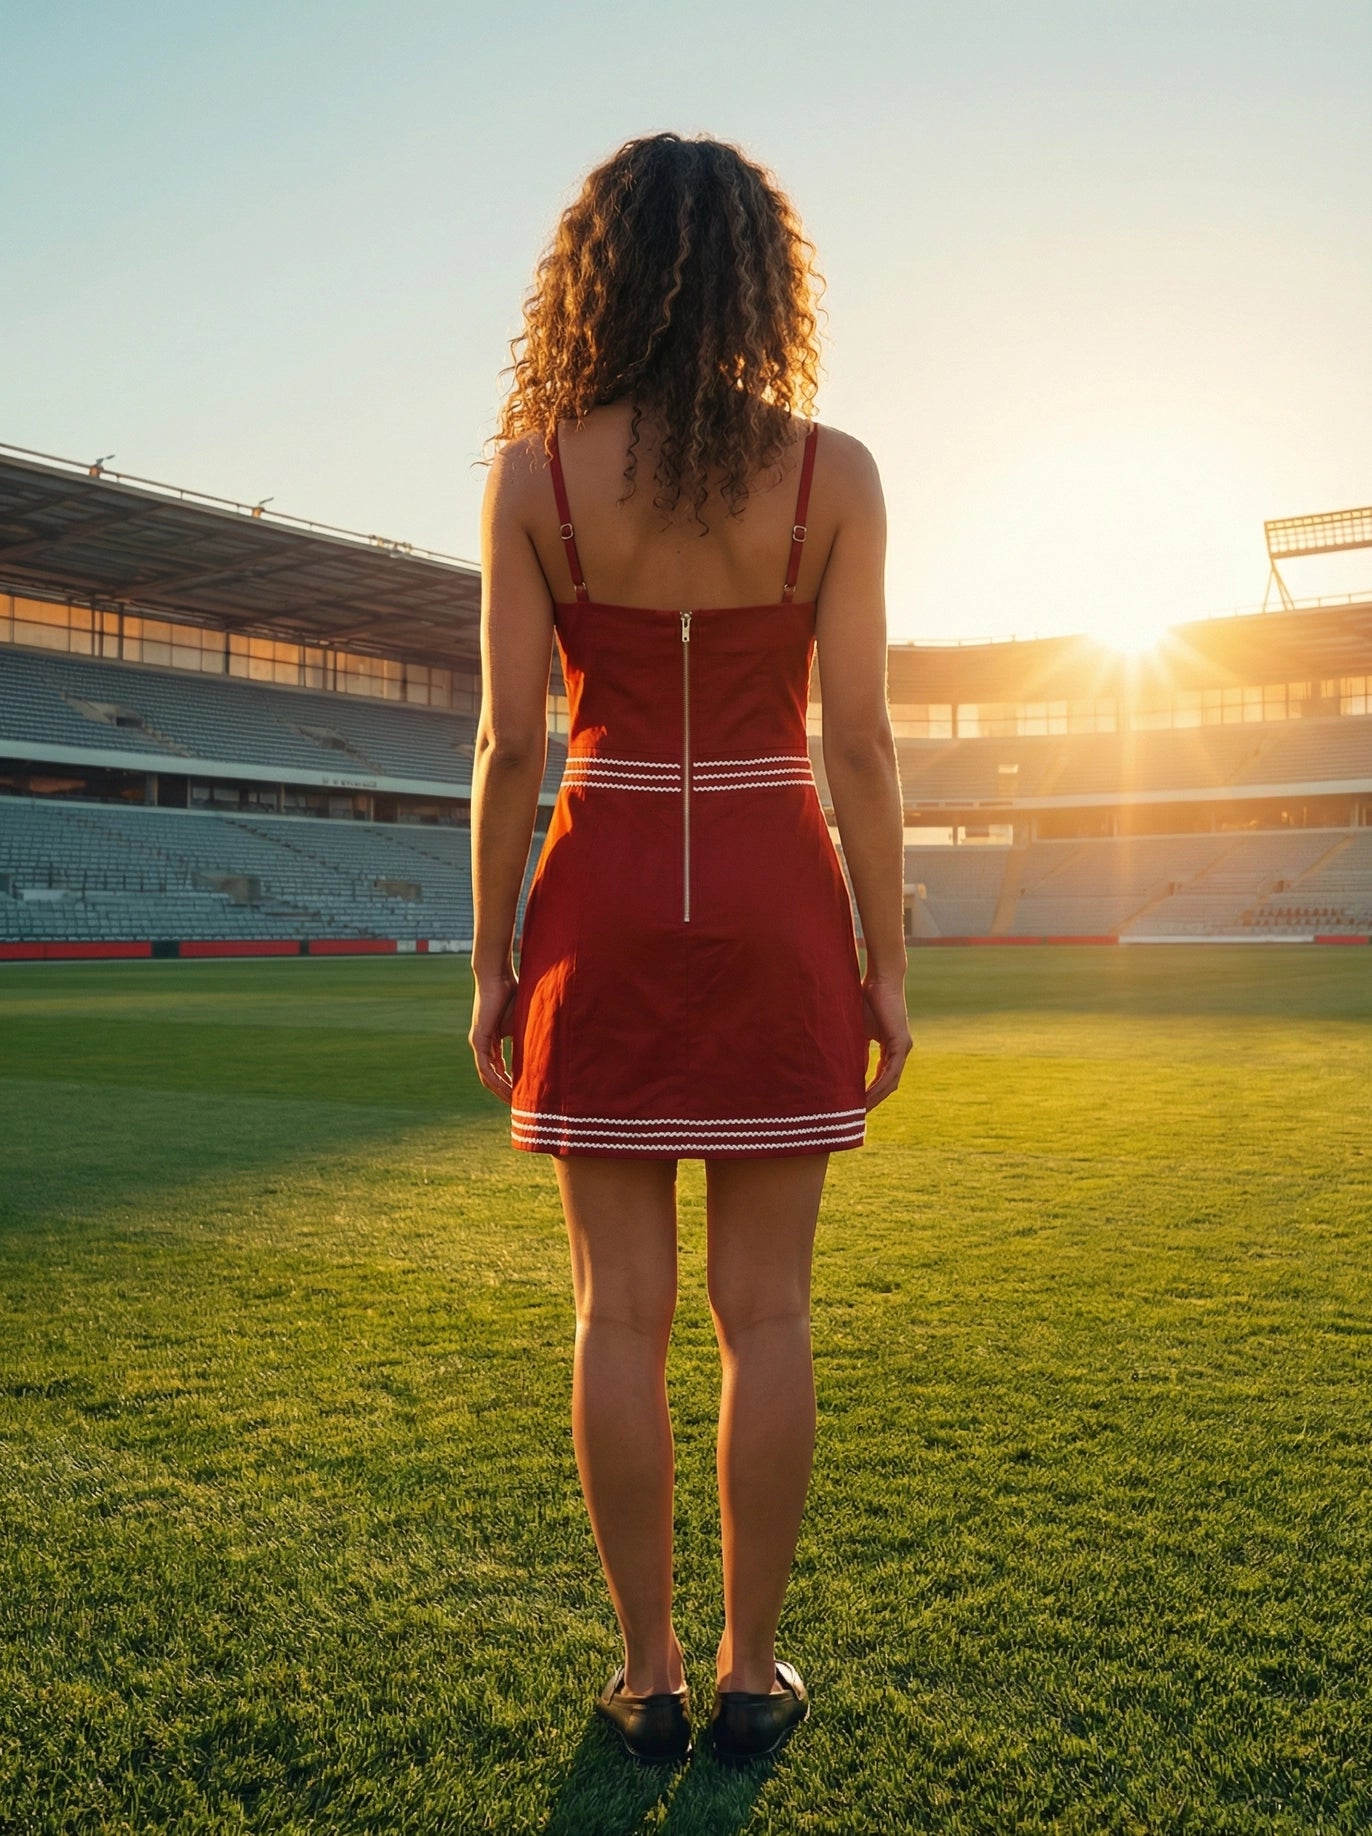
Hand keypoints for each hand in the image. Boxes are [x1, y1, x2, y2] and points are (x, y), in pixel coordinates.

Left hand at [469, 972, 517, 1103]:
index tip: (523, 1095)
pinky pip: (485, 1068)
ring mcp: (478, 1043)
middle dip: (506, 1093)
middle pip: (492, 1077)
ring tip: (515, 1104)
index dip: (511, 1083)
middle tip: (520, 1107)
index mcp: (493, 1041)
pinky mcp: (478, 1040)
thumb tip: (549, 1052)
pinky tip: (508, 1090)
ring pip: (487, 1076)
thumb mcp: (525, 1022)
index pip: (500, 1069)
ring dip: (501, 1092)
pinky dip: (497, 1080)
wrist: (498, 976)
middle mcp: (483, 1045)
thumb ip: (530, 1038)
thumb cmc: (513, 993)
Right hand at [862, 971, 910, 1110]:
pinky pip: (891, 1072)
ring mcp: (903, 1048)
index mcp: (891, 1047)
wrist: (880, 979)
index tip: (855, 1105)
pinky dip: (879, 1086)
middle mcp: (900, 1050)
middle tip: (856, 1116)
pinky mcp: (901, 1043)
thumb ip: (855, 1048)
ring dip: (876, 1098)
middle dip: (873, 1101)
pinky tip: (866, 1096)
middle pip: (889, 1085)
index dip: (870, 1092)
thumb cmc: (866, 999)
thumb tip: (839, 1066)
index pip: (882, 1077)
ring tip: (859, 1111)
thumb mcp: (857, 1030)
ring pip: (891, 1082)